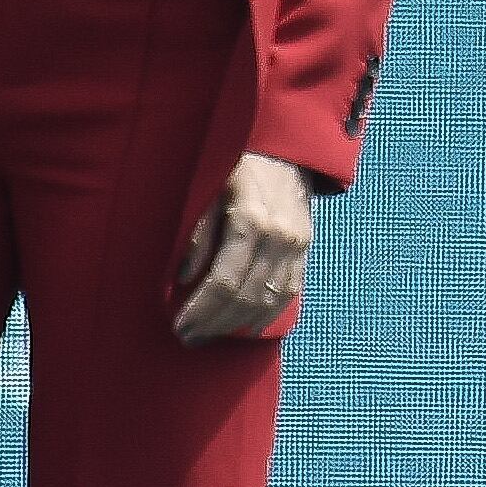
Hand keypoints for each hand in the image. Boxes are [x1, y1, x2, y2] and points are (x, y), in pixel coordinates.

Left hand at [174, 152, 313, 343]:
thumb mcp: (208, 190)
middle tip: (189, 337)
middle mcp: (279, 235)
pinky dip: (268, 314)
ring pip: (268, 299)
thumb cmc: (235, 167)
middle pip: (245, 296)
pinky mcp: (305, 248)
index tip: (180, 325)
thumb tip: (183, 277)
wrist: (281, 149)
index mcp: (251, 219)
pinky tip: (247, 326)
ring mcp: (297, 243)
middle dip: (214, 322)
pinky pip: (289, 292)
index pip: (224, 281)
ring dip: (237, 323)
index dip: (201, 309)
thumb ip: (197, 234)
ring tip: (210, 334)